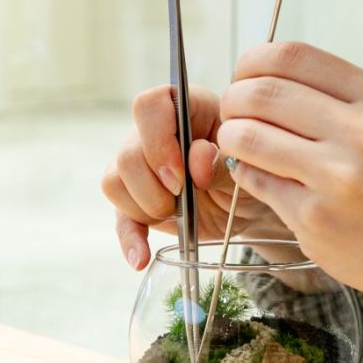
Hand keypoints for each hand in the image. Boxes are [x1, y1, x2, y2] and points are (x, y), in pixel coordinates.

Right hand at [102, 84, 288, 269]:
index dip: (158, 140)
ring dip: (146, 208)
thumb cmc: (248, 169)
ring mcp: (140, 166)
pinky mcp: (136, 200)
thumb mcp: (247, 165)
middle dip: (153, 186)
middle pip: (127, 152)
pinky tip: (140, 257)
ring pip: (114, 182)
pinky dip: (130, 240)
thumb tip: (197, 160)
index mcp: (185, 108)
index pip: (150, 105)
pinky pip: (120, 218)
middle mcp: (154, 132)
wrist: (247, 201)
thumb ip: (222, 161)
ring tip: (179, 216)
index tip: (180, 174)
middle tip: (183, 199)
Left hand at [216, 41, 362, 324]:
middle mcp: (360, 130)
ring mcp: (336, 176)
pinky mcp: (314, 218)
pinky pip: (256, 182)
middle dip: (233, 101)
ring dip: (231, 138)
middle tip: (234, 116)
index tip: (245, 80)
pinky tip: (264, 179)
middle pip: (260, 92)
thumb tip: (260, 81)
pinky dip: (247, 176)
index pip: (290, 55)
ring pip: (247, 137)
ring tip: (240, 146)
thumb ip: (334, 100)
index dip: (252, 65)